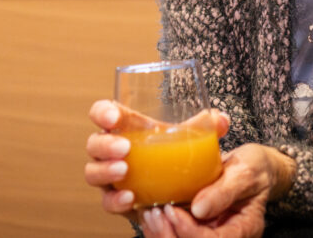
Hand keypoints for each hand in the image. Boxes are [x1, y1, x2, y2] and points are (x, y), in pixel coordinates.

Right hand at [83, 100, 231, 218]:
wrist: (179, 186)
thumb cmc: (177, 153)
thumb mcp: (192, 138)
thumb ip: (207, 128)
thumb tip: (220, 120)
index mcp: (126, 127)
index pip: (104, 113)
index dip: (102, 112)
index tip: (113, 117)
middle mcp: (113, 151)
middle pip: (94, 143)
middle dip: (104, 145)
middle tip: (125, 148)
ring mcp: (112, 176)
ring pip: (93, 172)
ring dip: (104, 171)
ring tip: (123, 170)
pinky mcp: (117, 199)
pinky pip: (108, 201)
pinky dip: (115, 200)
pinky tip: (131, 198)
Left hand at [138, 143, 296, 237]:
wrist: (253, 168)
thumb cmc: (254, 168)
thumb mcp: (245, 172)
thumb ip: (225, 191)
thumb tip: (198, 209)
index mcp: (244, 229)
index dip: (189, 231)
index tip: (171, 210)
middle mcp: (226, 236)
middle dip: (169, 235)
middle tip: (154, 212)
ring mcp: (210, 234)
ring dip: (161, 234)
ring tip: (150, 212)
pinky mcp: (196, 228)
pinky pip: (175, 236)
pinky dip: (159, 229)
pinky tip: (149, 212)